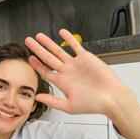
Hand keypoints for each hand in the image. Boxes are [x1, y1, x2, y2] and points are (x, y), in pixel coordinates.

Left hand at [24, 29, 139, 115]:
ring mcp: (75, 64)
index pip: (46, 71)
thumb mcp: (69, 106)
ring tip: (39, 36)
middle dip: (37, 49)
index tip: (29, 58)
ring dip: (48, 43)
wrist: (111, 98)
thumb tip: (37, 98)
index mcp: (62, 82)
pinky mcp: (86, 58)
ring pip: (58, 50)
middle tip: (28, 41)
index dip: (37, 65)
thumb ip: (52, 101)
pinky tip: (61, 32)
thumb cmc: (93, 104)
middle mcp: (67, 72)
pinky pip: (75, 46)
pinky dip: (69, 38)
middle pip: (48, 58)